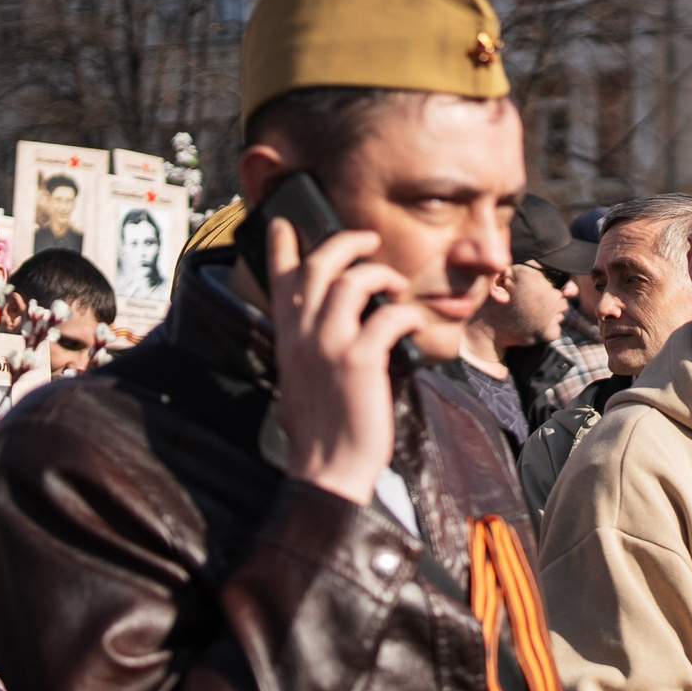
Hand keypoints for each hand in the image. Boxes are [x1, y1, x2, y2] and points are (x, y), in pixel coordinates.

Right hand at [266, 218, 423, 505]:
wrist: (327, 468)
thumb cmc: (322, 429)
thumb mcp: (301, 379)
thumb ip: (310, 347)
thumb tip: (335, 326)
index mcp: (287, 339)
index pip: (279, 281)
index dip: (282, 247)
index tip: (283, 222)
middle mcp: (302, 336)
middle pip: (318, 266)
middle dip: (345, 243)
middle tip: (369, 239)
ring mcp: (329, 345)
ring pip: (352, 282)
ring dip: (380, 275)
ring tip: (395, 284)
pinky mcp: (359, 361)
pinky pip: (387, 317)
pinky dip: (405, 314)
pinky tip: (411, 324)